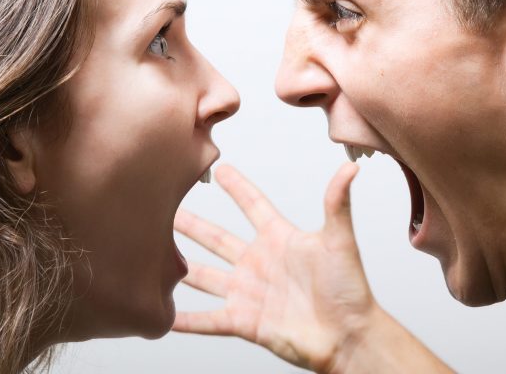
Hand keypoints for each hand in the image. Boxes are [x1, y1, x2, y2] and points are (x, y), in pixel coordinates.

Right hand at [173, 163, 376, 372]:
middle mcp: (260, 264)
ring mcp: (250, 293)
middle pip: (218, 238)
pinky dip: (185, 320)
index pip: (253, 206)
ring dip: (181, 266)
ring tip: (155, 254)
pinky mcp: (245, 322)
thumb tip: (350, 168)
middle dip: (193, 224)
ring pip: (205, 275)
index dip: (237, 187)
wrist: (348, 337)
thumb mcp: (340, 241)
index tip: (220, 168)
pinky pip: (208, 320)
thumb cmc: (350, 290)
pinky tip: (163, 314)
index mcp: (280, 240)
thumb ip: (337, 204)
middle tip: (167, 208)